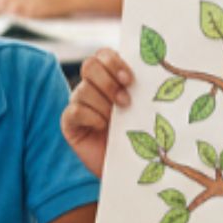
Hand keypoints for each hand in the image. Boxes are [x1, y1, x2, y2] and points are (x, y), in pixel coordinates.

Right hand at [60, 48, 133, 178]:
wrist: (132, 167)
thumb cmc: (143, 135)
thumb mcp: (146, 107)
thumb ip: (143, 88)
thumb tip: (153, 69)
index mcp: (110, 77)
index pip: (103, 55)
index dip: (114, 63)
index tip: (129, 80)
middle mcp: (92, 86)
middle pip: (89, 65)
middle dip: (108, 82)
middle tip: (125, 102)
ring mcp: (79, 103)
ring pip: (83, 89)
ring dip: (103, 105)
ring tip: (115, 120)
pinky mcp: (69, 123)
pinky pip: (74, 110)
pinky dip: (90, 116)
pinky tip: (101, 127)